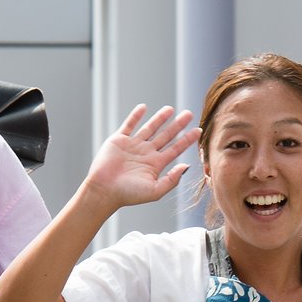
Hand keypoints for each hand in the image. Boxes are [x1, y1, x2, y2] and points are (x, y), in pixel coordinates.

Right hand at [83, 105, 200, 210]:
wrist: (104, 190)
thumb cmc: (128, 194)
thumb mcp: (155, 191)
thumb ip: (172, 179)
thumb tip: (186, 166)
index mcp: (155, 165)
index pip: (175, 149)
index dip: (187, 140)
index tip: (198, 130)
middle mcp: (145, 153)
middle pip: (165, 136)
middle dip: (177, 125)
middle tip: (189, 114)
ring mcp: (132, 146)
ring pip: (150, 128)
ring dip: (160, 118)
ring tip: (171, 109)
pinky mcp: (119, 140)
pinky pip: (129, 125)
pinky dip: (135, 116)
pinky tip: (143, 107)